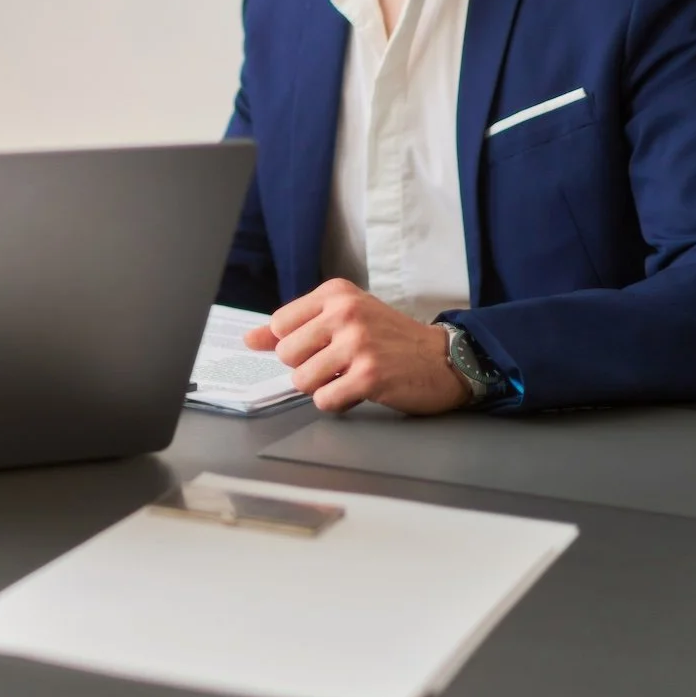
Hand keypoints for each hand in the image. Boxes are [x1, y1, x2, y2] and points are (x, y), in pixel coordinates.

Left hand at [246, 279, 468, 415]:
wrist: (446, 359)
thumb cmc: (391, 338)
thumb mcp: (345, 318)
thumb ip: (295, 327)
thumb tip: (249, 339)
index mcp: (336, 294)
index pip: (280, 325)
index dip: (295, 345)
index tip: (320, 346)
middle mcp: (345, 313)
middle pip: (286, 354)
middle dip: (308, 367)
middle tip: (339, 363)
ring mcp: (358, 344)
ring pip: (302, 380)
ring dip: (323, 386)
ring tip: (350, 376)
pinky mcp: (369, 375)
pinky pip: (324, 399)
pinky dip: (338, 402)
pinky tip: (359, 390)